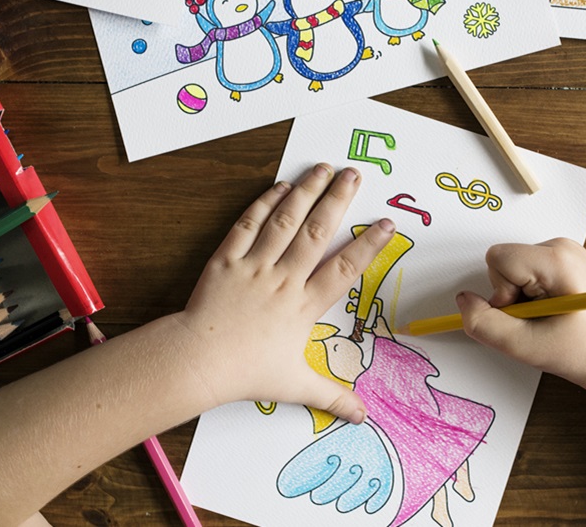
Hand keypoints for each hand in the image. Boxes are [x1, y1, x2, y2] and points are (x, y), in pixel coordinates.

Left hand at [175, 164, 393, 424]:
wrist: (198, 362)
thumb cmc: (246, 373)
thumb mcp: (294, 385)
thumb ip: (331, 395)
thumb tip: (361, 415)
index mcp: (303, 306)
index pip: (344, 269)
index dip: (369, 245)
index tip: (387, 224)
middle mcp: (283, 280)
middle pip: (317, 233)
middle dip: (338, 200)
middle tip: (354, 174)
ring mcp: (254, 266)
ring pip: (285, 221)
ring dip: (306, 192)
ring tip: (323, 168)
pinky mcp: (227, 260)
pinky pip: (248, 225)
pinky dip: (264, 204)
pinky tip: (280, 186)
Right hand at [455, 239, 585, 390]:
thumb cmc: (581, 352)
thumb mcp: (524, 347)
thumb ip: (483, 324)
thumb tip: (463, 301)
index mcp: (558, 260)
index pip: (499, 259)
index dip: (501, 292)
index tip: (526, 314)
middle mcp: (561, 247)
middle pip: (503, 261)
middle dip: (510, 294)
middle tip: (538, 319)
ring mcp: (563, 251)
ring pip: (511, 267)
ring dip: (519, 296)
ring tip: (546, 316)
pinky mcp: (561, 259)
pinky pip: (524, 270)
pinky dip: (529, 293)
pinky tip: (550, 309)